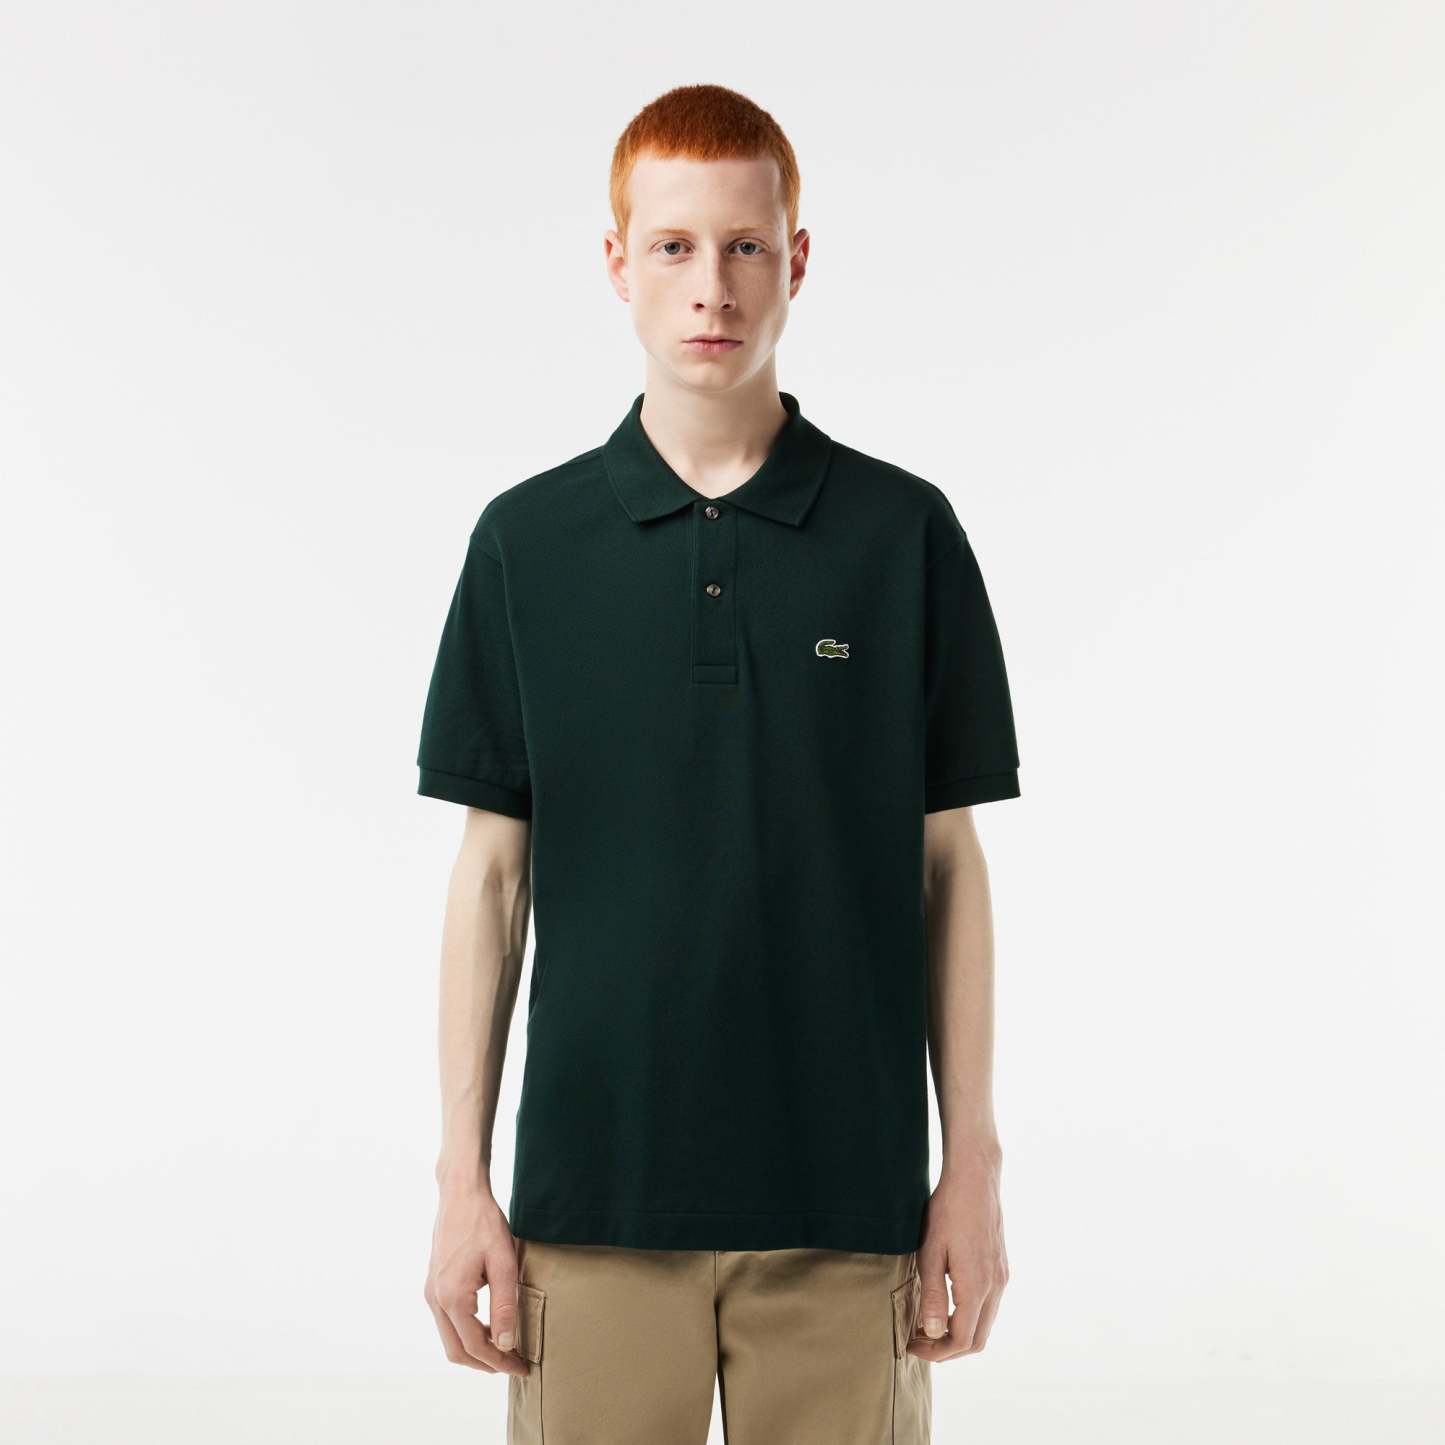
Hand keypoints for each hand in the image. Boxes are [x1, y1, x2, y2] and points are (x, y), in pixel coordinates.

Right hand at [423, 1185, 529, 1376]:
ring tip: (504, 1348)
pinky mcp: (433, 1285)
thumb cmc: (484, 1223)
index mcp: (452, 1297)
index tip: (522, 1367)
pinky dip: (466, 1333)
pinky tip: (488, 1326)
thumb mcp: (503, 1262)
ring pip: (450, 1339)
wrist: (460, 1194)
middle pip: (457, 1351)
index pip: (476, 1346)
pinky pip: (447, 1322)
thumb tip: (505, 1344)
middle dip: (486, 1363)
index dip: (500, 1362)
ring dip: (475, 1349)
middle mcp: (435, 1300)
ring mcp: (431, 1293)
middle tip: (514, 1364)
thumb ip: (504, 1305)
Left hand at [905, 1154, 1008, 1361]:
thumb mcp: (930, 1252)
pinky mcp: (1001, 1267)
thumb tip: (932, 1333)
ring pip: (985, 1324)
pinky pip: (989, 1306)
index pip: (961, 1340)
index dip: (935, 1351)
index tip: (911, 1346)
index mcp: (977, 1287)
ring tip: (929, 1326)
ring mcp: (1001, 1277)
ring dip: (959, 1333)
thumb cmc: (948, 1211)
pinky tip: (947, 1305)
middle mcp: (995, 1287)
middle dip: (948, 1349)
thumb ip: (933, 1295)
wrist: (975, 1178)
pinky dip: (969, 1317)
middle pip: (977, 1340)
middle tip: (919, 1342)